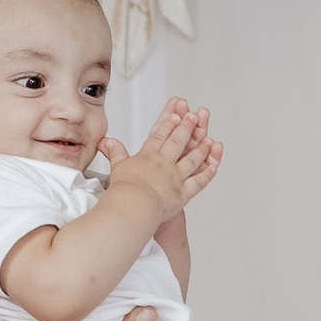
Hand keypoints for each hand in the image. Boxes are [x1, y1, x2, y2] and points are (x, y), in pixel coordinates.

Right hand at [97, 98, 221, 226]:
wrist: (134, 205)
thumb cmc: (124, 189)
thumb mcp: (117, 166)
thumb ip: (114, 152)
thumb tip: (106, 141)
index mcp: (148, 157)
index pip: (159, 137)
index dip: (167, 124)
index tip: (175, 115)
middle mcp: (164, 164)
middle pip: (177, 142)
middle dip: (187, 128)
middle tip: (194, 117)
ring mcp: (175, 177)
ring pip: (192, 159)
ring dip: (201, 148)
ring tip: (209, 139)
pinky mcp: (183, 193)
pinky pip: (198, 182)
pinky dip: (207, 173)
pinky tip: (213, 165)